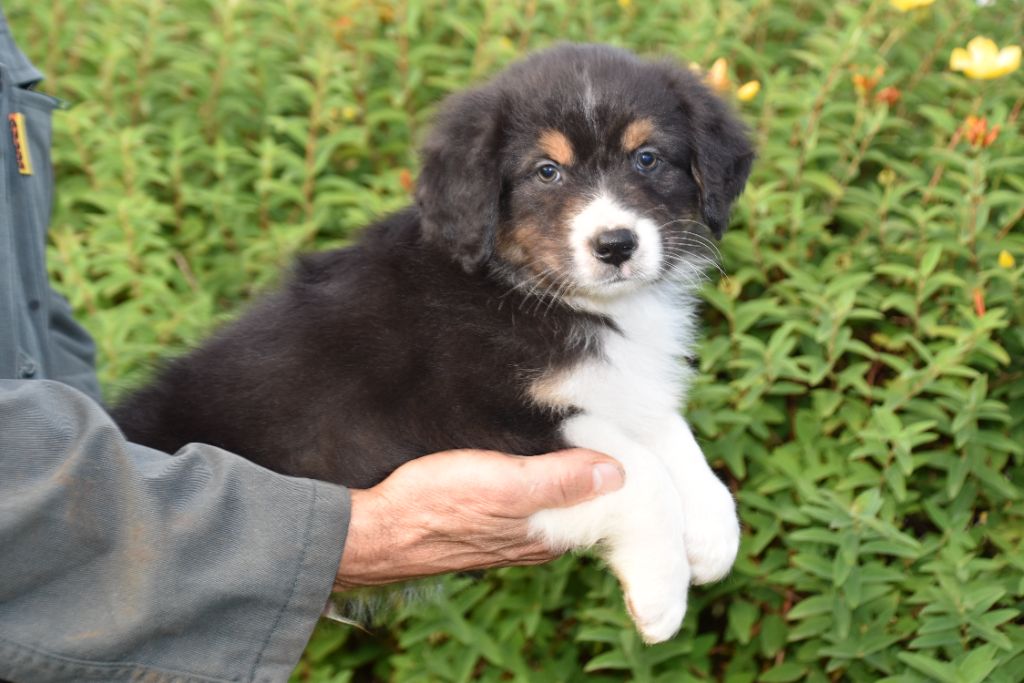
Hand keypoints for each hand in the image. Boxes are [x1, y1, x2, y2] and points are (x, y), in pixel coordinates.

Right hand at [334, 448, 624, 589]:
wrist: (370, 530)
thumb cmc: (434, 504)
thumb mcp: (504, 486)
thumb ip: (560, 482)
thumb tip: (620, 474)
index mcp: (548, 537)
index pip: (603, 504)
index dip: (614, 466)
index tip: (619, 428)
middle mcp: (533, 539)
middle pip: (579, 498)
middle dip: (590, 462)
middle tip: (597, 416)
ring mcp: (506, 531)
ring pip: (550, 494)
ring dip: (559, 464)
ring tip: (566, 421)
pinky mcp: (480, 518)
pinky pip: (521, 493)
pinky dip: (530, 471)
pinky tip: (523, 446)